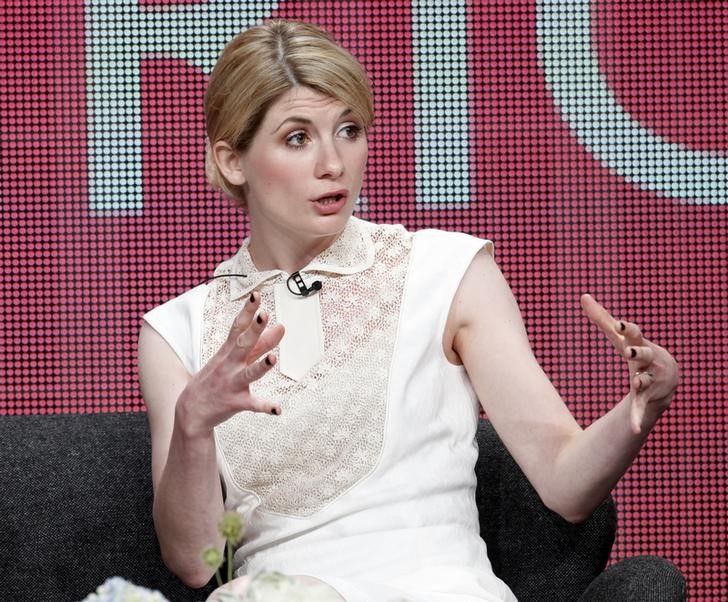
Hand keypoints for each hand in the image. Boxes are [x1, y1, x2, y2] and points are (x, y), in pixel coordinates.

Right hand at [177, 292, 284, 435]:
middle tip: (264, 314)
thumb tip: (282, 327)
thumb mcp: (235, 358)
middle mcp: (231, 364)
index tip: (256, 295)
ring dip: (261, 366)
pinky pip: (253, 405)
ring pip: (249, 374)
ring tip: (273, 358)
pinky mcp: (236, 402)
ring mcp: (232, 383)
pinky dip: (265, 407)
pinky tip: (278, 409)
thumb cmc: (217, 378)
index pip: (239, 327)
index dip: (248, 311)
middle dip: (254, 330)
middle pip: (244, 344)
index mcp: (229, 351)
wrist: (191, 410)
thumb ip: (261, 343)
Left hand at [581, 294, 678, 433]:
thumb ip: (601, 317)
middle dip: (638, 353)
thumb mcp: (620, 336)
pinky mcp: (645, 398)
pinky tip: (634, 429)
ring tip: (636, 382)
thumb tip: (583, 296)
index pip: (633, 333)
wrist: (668, 375)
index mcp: (638, 344)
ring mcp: (649, 379)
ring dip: (641, 381)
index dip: (626, 328)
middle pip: (643, 354)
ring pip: (645, 380)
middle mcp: (647, 361)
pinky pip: (640, 409)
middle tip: (629, 352)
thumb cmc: (638, 350)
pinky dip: (637, 418)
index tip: (619, 323)